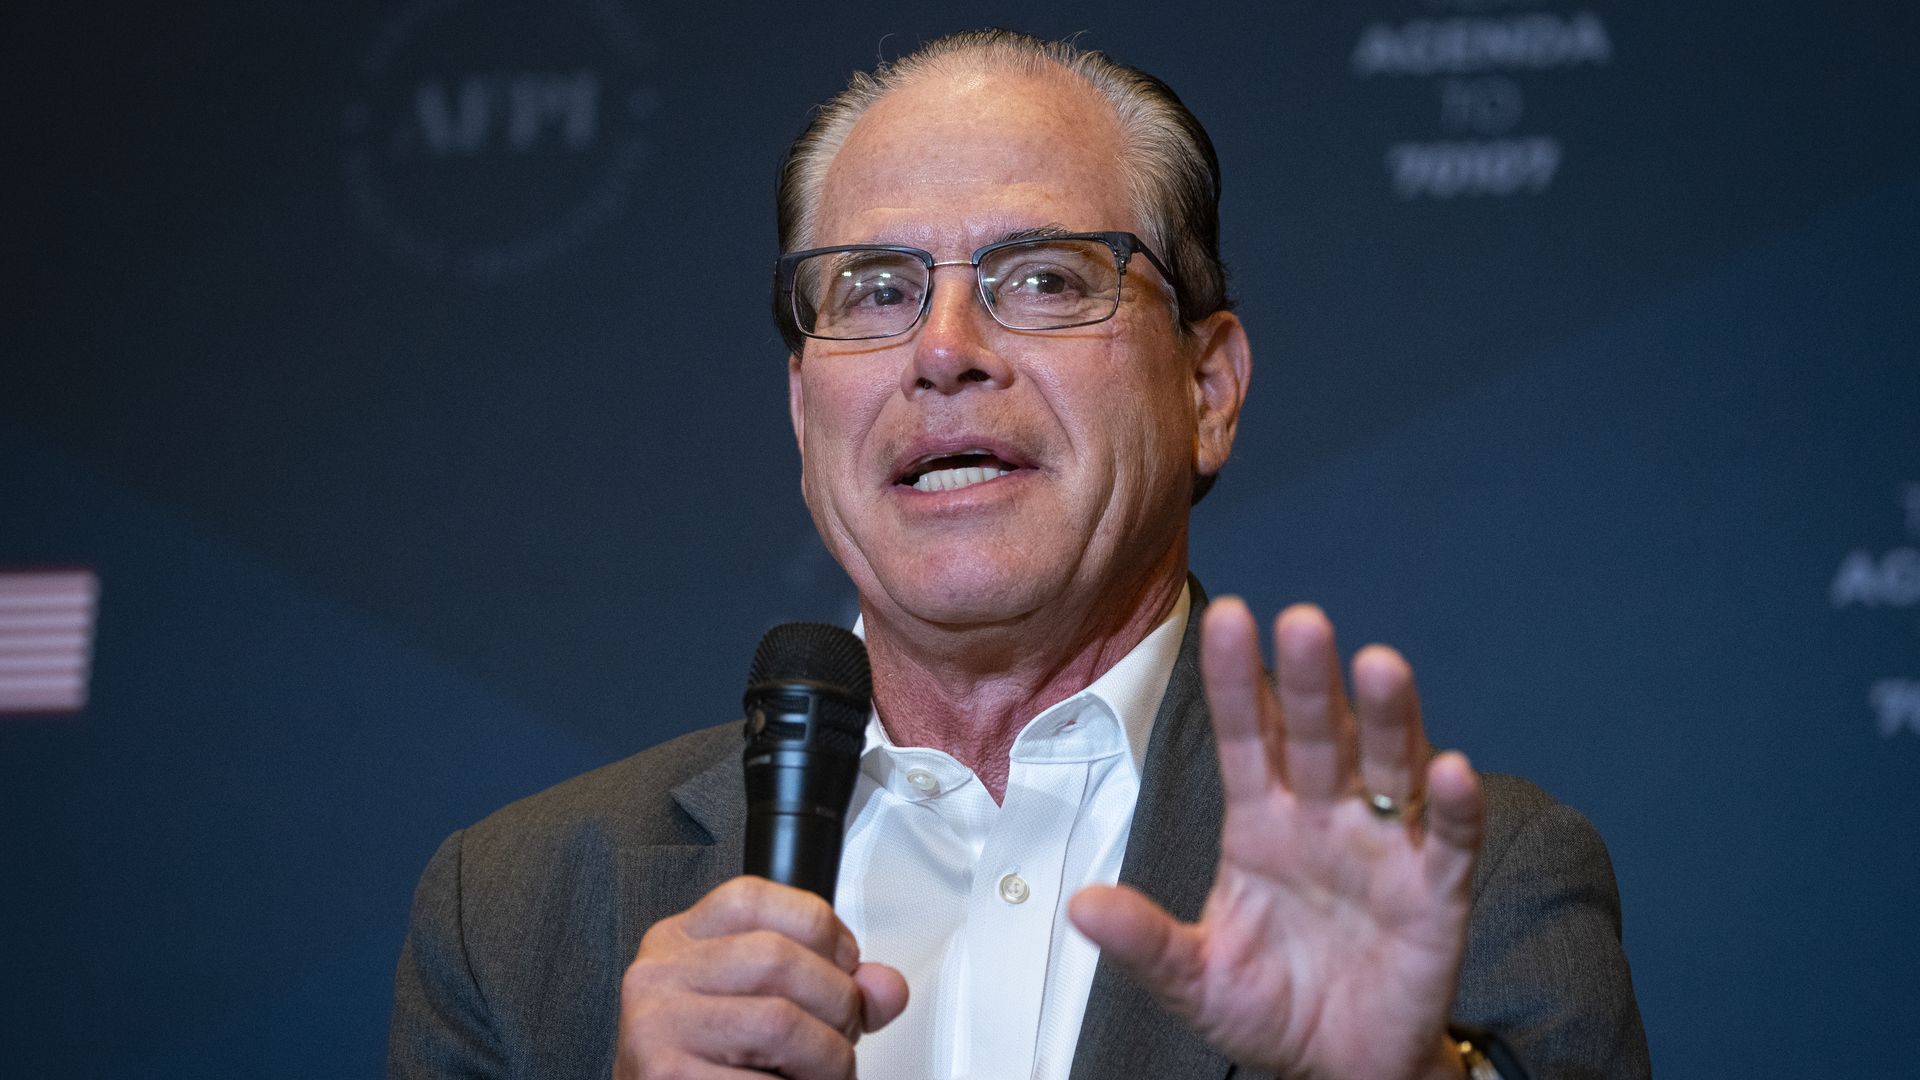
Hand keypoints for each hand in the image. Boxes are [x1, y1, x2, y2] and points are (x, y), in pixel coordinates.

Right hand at [615, 876, 908, 1079]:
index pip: (754, 898)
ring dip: (827, 1059)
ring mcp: (656, 1026)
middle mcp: (659, 975)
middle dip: (838, 1003)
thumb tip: (887, 988)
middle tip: (843, 1036)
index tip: (846, 967)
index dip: (823, 929)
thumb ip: (828, 985)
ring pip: (780, 1023)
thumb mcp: (761, 1003)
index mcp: (680, 940)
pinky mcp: (666, 1077)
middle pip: (778, 958)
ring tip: (824, 1074)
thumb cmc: (711, 1062)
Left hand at [1070, 598, 1483, 1079]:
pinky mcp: (1436, 893)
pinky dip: (1451, 807)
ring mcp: (1382, 848)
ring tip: (1380, 666)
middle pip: (1318, 735)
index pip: (1245, 737)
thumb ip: (1146, 942)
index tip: (1226, 617)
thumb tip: (1080, 907)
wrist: (1339, 1068)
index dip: (1235, 681)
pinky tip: (1449, 771)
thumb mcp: (1194, 978)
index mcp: (1260, 822)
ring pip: (1387, 767)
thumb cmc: (1268, 1007)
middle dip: (1308, 679)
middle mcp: (1322, 818)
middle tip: (1301, 621)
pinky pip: (1447, 841)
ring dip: (1389, 718)